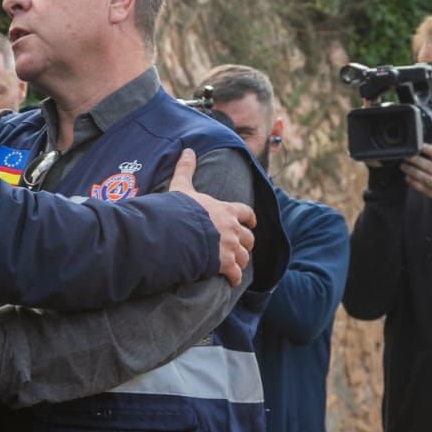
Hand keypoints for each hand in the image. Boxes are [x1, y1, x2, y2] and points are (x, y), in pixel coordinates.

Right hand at [168, 148, 254, 286]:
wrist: (179, 231)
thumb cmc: (180, 209)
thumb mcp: (183, 187)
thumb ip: (186, 169)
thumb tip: (187, 149)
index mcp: (226, 210)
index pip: (245, 213)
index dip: (249, 219)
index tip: (251, 224)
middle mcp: (232, 228)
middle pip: (248, 238)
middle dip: (246, 243)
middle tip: (241, 248)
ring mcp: (230, 247)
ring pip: (244, 257)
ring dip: (241, 261)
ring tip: (235, 267)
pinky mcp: (224, 263)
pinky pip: (235, 273)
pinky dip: (234, 278)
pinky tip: (231, 281)